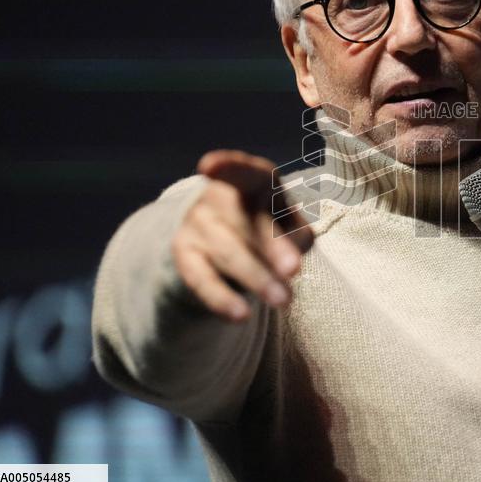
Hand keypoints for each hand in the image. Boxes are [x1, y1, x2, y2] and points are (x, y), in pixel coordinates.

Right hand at [170, 149, 313, 321]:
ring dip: (257, 278)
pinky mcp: (184, 256)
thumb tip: (289, 264)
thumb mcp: (290, 227)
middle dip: (271, 246)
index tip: (208, 166)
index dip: (227, 166)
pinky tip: (240, 315)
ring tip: (284, 300)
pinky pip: (202, 280)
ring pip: (228, 253)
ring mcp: (197, 225)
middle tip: (294, 270)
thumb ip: (296, 238)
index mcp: (250, 181)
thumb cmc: (268, 226)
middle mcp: (217, 198)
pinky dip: (222, 298)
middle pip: (245, 221)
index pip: (241, 171)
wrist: (225, 242)